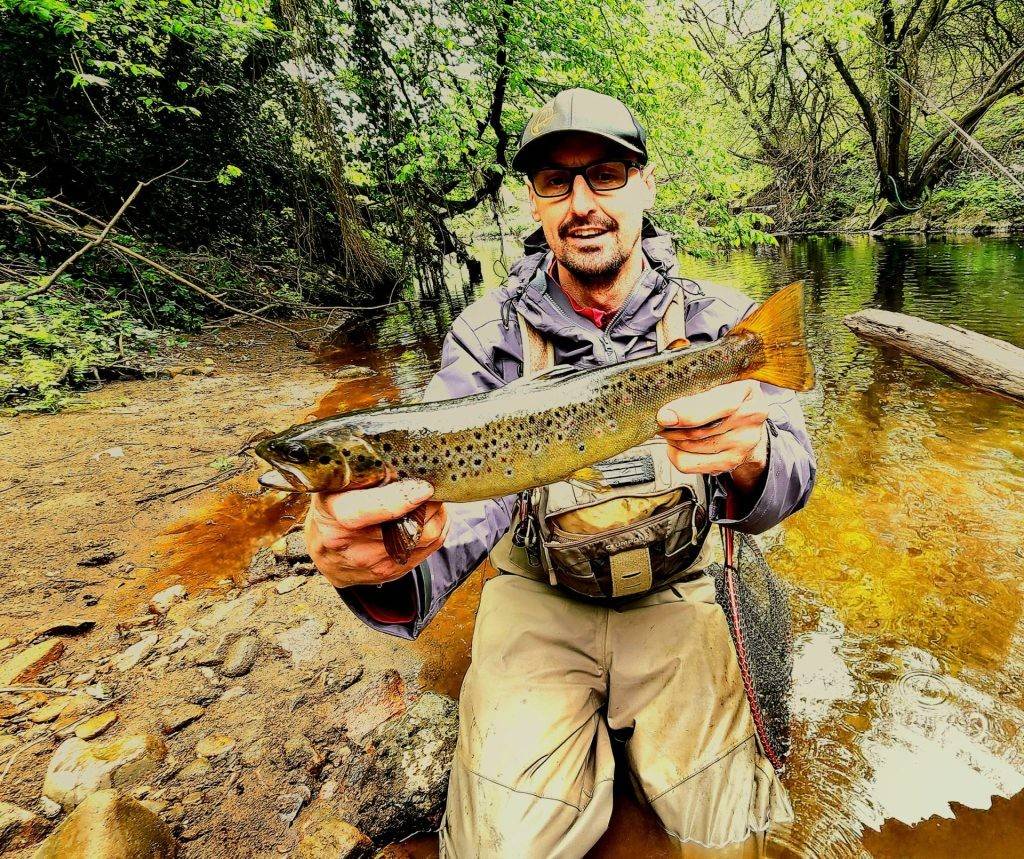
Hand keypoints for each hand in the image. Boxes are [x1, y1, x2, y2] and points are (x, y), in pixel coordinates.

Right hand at [304, 479, 448, 588]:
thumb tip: (400, 462)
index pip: (368, 510)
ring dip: (436, 517)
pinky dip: (435, 531)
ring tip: (433, 501)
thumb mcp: (337, 483)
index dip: (400, 499)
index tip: (424, 488)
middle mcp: (350, 544)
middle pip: (407, 526)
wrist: (324, 549)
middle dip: (429, 504)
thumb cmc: (334, 505)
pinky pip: (426, 551)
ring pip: (423, 538)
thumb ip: (363, 473)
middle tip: (436, 487)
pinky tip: (430, 518)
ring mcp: (370, 563)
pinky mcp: (387, 573)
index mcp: (334, 513)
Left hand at [657, 380, 768, 490]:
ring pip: (689, 447)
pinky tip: (679, 444)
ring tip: (673, 428)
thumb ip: (695, 390)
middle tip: (662, 418)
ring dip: (672, 439)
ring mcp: (742, 444)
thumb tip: (666, 414)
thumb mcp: (716, 381)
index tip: (664, 416)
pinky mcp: (730, 463)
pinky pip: (688, 464)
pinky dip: (675, 453)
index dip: (688, 412)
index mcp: (746, 390)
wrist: (747, 422)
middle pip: (697, 430)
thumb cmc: (726, 396)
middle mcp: (749, 418)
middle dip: (671, 426)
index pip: (719, 405)